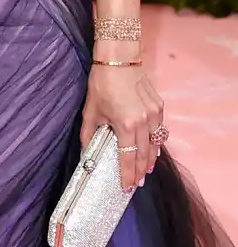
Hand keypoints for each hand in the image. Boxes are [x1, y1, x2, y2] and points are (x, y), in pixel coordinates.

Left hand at [80, 60, 163, 190]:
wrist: (118, 58)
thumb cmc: (101, 83)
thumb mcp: (90, 110)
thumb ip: (89, 134)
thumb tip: (86, 152)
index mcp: (126, 125)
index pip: (128, 158)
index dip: (128, 175)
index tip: (127, 188)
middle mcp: (144, 122)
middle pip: (145, 155)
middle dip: (141, 172)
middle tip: (137, 184)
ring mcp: (155, 114)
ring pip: (156, 145)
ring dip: (151, 160)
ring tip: (145, 171)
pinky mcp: (159, 106)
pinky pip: (159, 131)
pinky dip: (155, 143)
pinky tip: (150, 149)